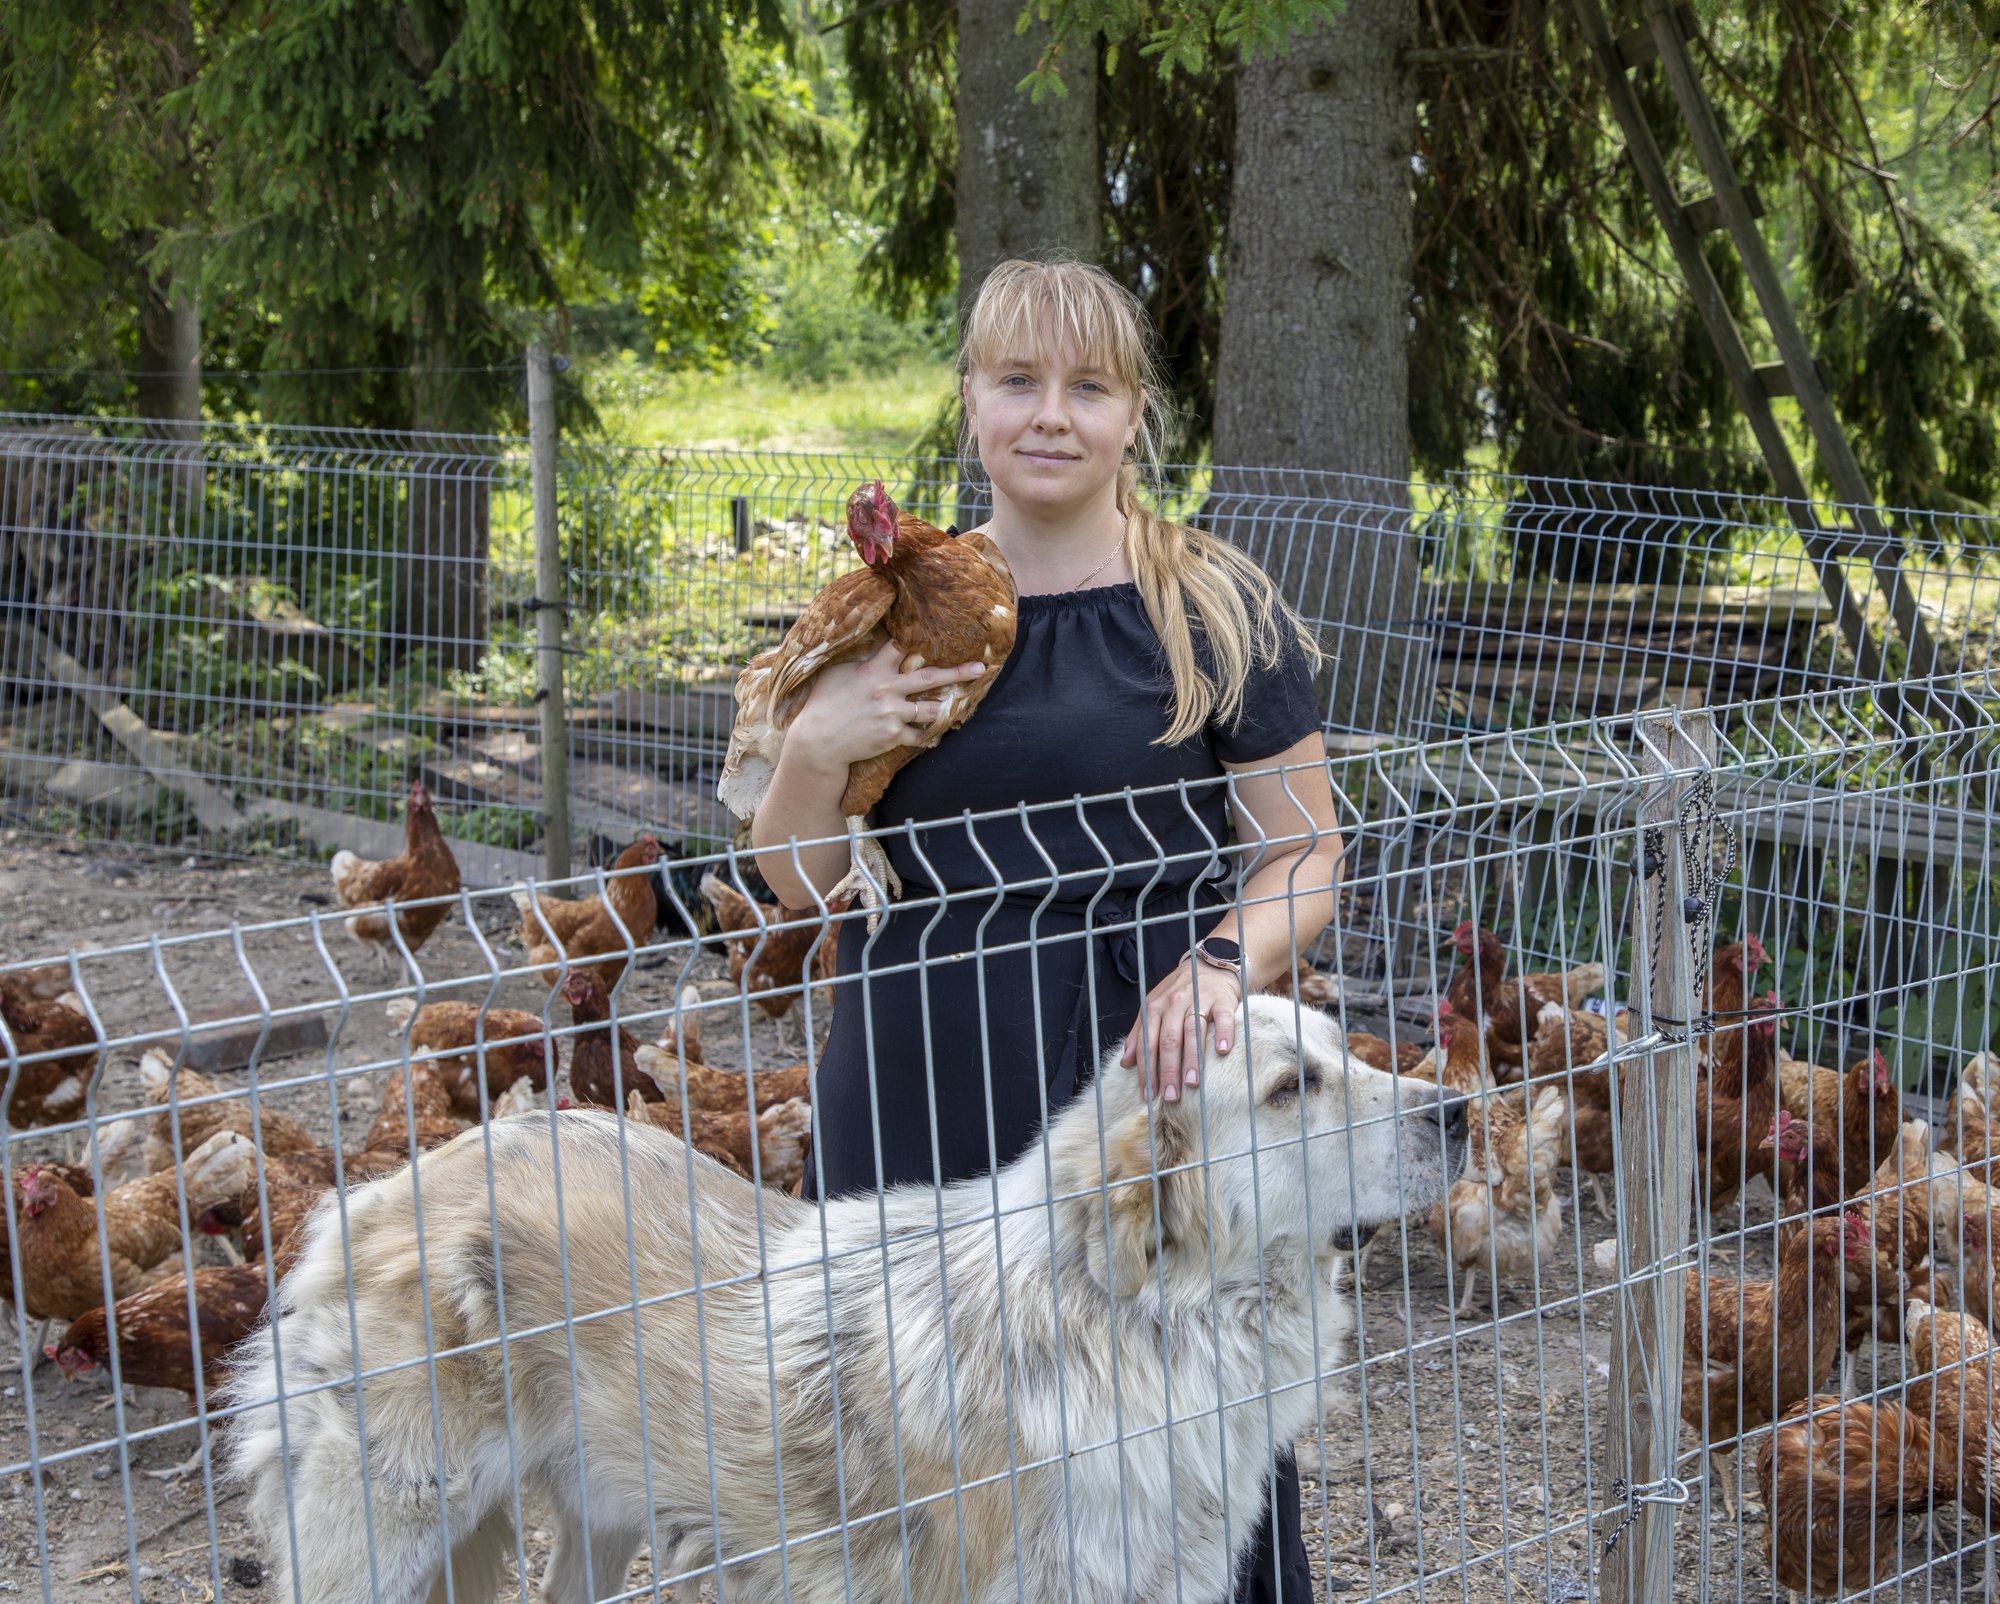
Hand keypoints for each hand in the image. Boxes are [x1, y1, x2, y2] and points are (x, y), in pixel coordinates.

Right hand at [786, 639, 987, 773]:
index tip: (939, 629)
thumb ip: (859, 660)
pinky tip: (933, 735)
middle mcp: (887, 689)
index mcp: (874, 669)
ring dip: (942, 708)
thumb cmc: (823, 703)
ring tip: (953, 706)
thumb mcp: (837, 673)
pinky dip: (926, 735)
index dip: (918, 637)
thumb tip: (870, 646)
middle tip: (981, 669)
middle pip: (930, 678)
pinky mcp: (893, 735)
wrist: (819, 741)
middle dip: (957, 673)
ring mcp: (892, 714)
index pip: (900, 646)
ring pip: (930, 709)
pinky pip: (919, 735)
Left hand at [1120, 959, 1241, 1102]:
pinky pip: (1223, 1018)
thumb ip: (1139, 1034)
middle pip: (1169, 1040)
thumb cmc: (1178, 993)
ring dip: (1192, 1058)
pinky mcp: (1222, 999)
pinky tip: (1222, 1051)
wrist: (1208, 965)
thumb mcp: (1153, 1008)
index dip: (1147, 1070)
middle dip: (1168, 1070)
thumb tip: (1125, 1063)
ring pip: (1193, 1031)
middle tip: (1170, 1096)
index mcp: (1154, 1008)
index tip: (1149, 1094)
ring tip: (1192, 1083)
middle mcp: (1174, 1003)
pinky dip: (1223, 1034)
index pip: (1148, 1043)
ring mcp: (1199, 999)